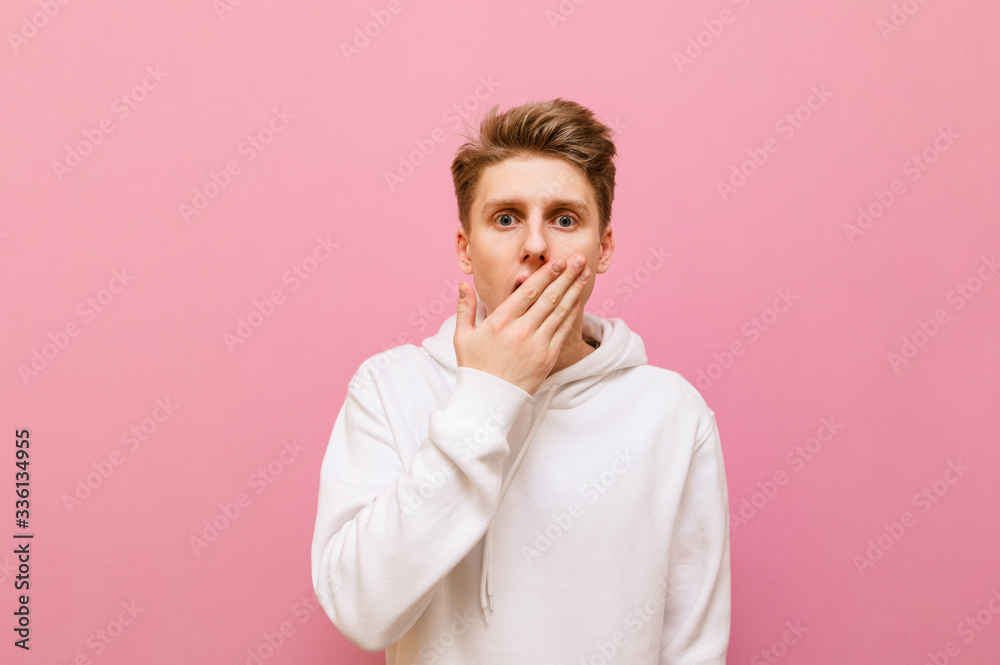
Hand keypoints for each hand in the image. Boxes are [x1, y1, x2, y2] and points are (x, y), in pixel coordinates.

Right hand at [454, 254, 590, 395]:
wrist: (488, 401)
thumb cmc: (474, 367)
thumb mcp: (462, 336)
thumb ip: (465, 307)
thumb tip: (463, 284)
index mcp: (500, 322)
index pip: (528, 291)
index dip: (545, 274)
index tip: (557, 261)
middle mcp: (521, 331)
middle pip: (548, 297)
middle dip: (565, 276)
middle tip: (578, 260)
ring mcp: (537, 344)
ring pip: (559, 311)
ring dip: (573, 290)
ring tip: (583, 274)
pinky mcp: (548, 358)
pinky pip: (563, 330)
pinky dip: (572, 313)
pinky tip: (577, 300)